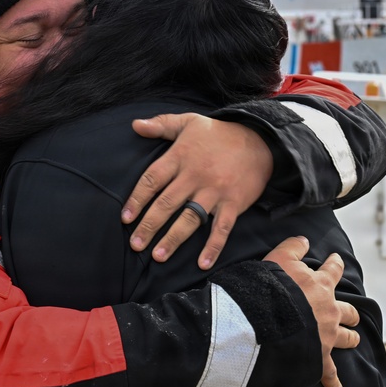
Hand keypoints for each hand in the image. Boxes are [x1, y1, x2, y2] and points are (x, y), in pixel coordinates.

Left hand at [122, 113, 272, 269]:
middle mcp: (195, 175)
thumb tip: (135, 125)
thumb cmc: (219, 133)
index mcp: (180, 156)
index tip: (125, 218)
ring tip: (158, 257)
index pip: (152, 180)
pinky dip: (213, 247)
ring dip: (173, 239)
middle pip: (166, 204)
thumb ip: (161, 124)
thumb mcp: (189, 122)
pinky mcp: (233, 203)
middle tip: (135, 244)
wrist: (260, 140)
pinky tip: (202, 264)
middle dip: (149, 226)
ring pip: (189, 219)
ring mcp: (215, 191)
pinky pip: (221, 228)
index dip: (137, 200)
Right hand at [263, 236, 359, 386]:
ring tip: (352, 339)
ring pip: (346, 338)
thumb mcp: (278, 258)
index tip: (337, 260)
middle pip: (347, 310)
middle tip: (350, 313)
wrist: (270, 322)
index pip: (332, 271)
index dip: (334, 264)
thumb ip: (292, 247)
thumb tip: (304, 239)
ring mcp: (327, 335)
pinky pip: (329, 373)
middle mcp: (329, 311)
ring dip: (349, 338)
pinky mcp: (319, 357)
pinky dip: (333, 382)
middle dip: (349, 311)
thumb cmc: (272, 289)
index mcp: (320, 286)